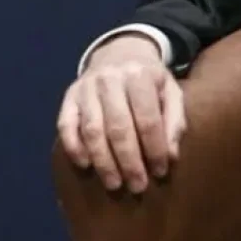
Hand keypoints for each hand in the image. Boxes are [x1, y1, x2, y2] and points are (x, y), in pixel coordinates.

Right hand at [56, 33, 186, 192]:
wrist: (119, 53)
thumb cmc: (149, 81)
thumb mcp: (171, 91)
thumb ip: (175, 121)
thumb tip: (170, 156)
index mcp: (140, 75)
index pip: (148, 119)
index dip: (155, 149)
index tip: (160, 171)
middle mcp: (110, 79)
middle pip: (119, 127)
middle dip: (129, 161)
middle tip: (138, 186)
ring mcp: (86, 87)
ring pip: (93, 130)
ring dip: (103, 162)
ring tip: (115, 184)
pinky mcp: (69, 97)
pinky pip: (66, 126)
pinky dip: (74, 148)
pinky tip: (86, 166)